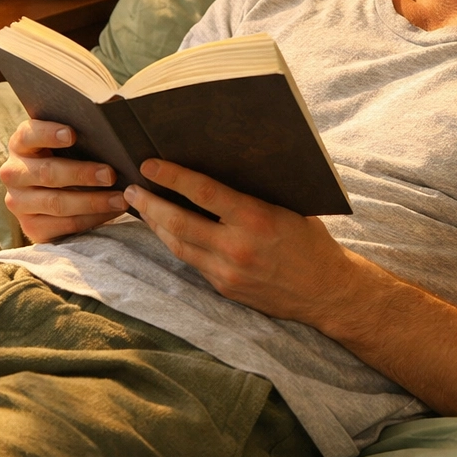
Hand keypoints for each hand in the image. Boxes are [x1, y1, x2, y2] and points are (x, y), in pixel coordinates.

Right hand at [0, 119, 126, 241]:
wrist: (53, 195)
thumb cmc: (70, 157)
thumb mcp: (69, 143)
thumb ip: (82, 130)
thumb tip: (114, 109)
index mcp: (20, 143)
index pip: (29, 134)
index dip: (49, 133)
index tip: (73, 134)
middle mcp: (13, 173)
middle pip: (47, 173)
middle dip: (82, 174)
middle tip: (111, 174)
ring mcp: (18, 202)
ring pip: (57, 203)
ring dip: (93, 201)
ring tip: (121, 197)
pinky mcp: (31, 227)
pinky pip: (64, 225)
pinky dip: (92, 219)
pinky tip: (112, 211)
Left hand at [122, 158, 355, 325]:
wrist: (326, 291)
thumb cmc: (309, 240)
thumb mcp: (287, 206)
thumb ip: (252, 193)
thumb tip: (217, 165)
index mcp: (256, 218)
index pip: (203, 193)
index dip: (172, 177)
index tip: (149, 165)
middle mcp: (238, 247)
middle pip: (179, 223)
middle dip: (149, 204)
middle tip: (130, 189)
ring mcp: (228, 271)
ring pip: (178, 245)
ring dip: (155, 225)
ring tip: (138, 207)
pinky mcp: (224, 288)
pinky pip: (191, 262)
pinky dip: (174, 243)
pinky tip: (164, 231)